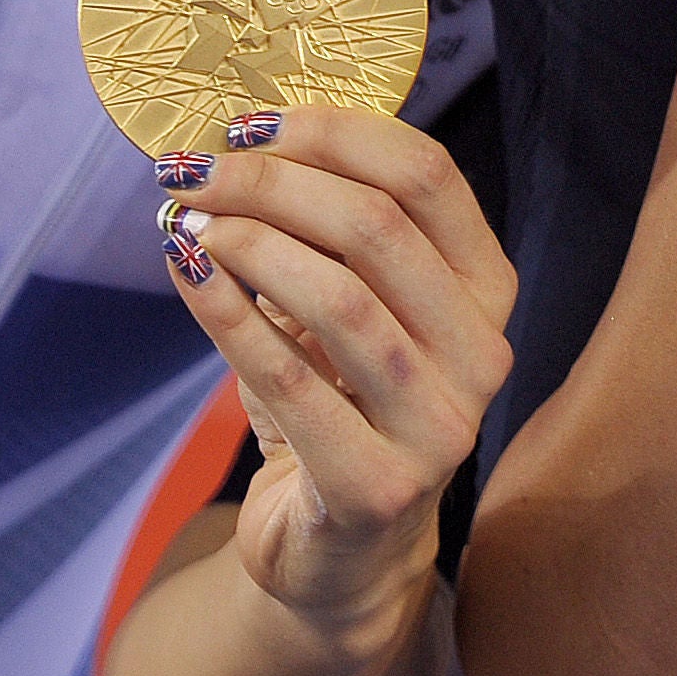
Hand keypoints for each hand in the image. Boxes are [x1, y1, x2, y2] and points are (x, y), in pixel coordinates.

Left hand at [153, 106, 513, 643]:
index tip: (251, 122)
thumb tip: (240, 141)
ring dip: (251, 245)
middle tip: (195, 171)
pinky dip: (228, 317)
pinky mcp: (381, 486)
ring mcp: (443, 423)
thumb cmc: (341, 405)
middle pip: (381, 228)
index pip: (428, 176)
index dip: (336, 134)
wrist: (341, 552)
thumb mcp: (352, 308)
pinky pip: (292, 383)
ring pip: (343, 299)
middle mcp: (484, 350)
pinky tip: (188, 276)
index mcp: (488, 287)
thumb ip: (324, 233)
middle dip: (276, 183)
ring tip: (189, 224)